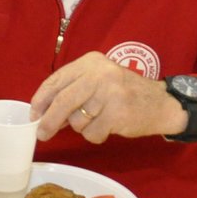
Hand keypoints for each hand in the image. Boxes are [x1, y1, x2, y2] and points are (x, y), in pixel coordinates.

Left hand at [30, 51, 187, 143]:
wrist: (162, 103)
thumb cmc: (124, 94)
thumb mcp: (98, 81)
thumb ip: (73, 91)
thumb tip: (42, 113)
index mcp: (91, 62)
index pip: (56, 80)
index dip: (40, 99)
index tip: (34, 114)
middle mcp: (100, 74)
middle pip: (62, 101)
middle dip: (49, 121)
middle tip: (42, 134)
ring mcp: (110, 93)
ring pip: (77, 120)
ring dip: (82, 128)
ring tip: (99, 120)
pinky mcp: (118, 113)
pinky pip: (92, 133)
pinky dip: (95, 135)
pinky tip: (109, 127)